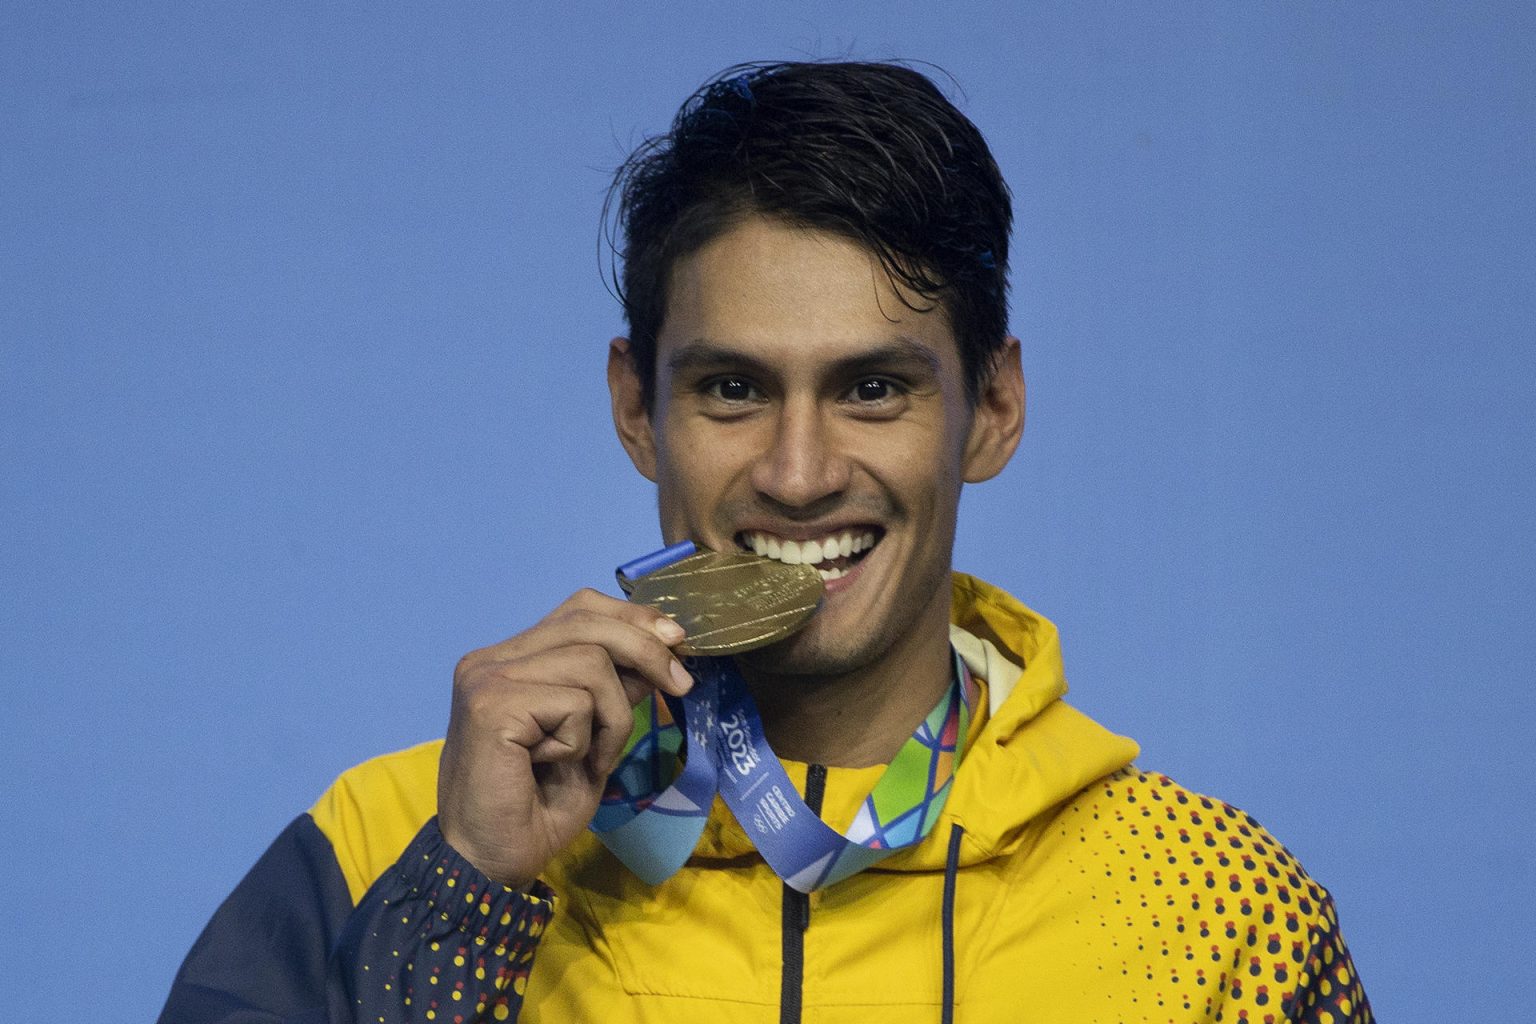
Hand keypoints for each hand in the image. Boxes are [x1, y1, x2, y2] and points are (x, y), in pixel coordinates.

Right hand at [437, 588, 691, 888]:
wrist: (491, 866)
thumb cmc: (537, 810)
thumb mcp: (592, 738)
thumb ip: (612, 690)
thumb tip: (660, 646)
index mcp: (509, 660)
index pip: (578, 609)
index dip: (631, 616)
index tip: (676, 639)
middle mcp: (490, 660)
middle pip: (586, 621)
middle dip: (646, 649)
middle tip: (682, 685)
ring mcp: (485, 679)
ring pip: (590, 663)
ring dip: (612, 719)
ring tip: (590, 760)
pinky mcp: (491, 705)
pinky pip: (575, 703)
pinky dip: (586, 740)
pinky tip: (558, 767)